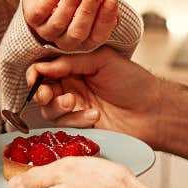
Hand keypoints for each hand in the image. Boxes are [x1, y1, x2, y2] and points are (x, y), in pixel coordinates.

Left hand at [22, 0, 119, 51]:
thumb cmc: (78, 1)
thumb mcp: (95, 4)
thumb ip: (105, 8)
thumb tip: (115, 13)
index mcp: (85, 42)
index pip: (98, 36)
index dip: (105, 19)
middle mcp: (66, 42)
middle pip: (78, 32)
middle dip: (88, 10)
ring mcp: (48, 32)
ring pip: (59, 23)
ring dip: (71, 3)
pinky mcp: (33, 19)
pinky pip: (40, 13)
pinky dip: (51, 0)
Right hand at [29, 46, 164, 147]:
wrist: (153, 111)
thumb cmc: (133, 81)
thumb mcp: (101, 60)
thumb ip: (69, 62)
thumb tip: (40, 66)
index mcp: (76, 67)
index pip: (46, 68)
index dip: (36, 73)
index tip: (34, 77)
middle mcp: (73, 87)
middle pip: (43, 91)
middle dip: (42, 93)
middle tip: (47, 94)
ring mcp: (76, 109)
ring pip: (50, 110)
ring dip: (58, 107)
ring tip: (74, 102)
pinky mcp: (81, 127)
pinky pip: (65, 126)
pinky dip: (76, 120)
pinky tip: (95, 115)